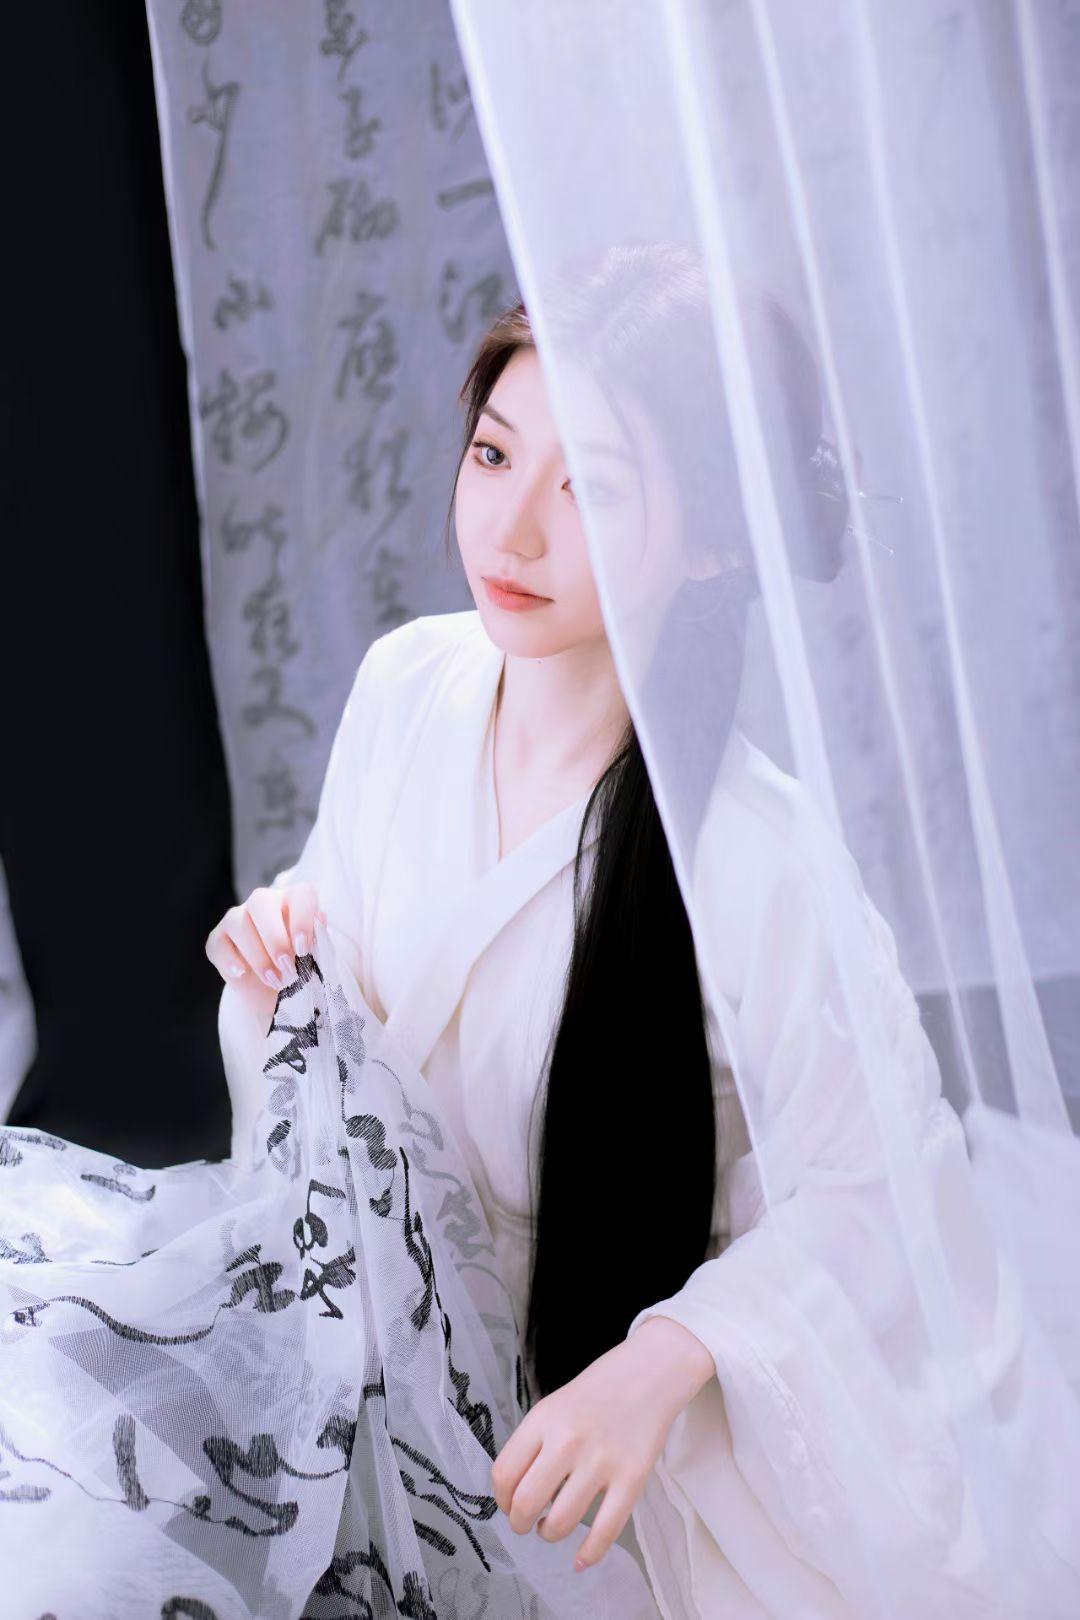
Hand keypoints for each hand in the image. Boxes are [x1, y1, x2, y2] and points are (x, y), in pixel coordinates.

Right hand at [205, 882, 324, 1015]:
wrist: (276, 994)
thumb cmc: (301, 969)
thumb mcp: (315, 958)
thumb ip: (318, 939)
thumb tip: (320, 918)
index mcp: (294, 901)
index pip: (300, 894)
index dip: (302, 918)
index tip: (304, 947)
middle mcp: (264, 903)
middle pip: (261, 902)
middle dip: (274, 937)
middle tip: (286, 966)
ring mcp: (237, 918)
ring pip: (238, 922)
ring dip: (257, 955)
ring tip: (273, 980)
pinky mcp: (218, 939)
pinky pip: (218, 943)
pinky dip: (229, 959)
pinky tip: (242, 973)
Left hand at [491, 1315, 713, 1570]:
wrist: (650, 1371)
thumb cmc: (599, 1390)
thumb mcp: (556, 1405)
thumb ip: (536, 1443)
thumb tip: (517, 1493)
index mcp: (544, 1419)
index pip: (504, 1472)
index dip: (501, 1499)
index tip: (508, 1504)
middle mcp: (568, 1441)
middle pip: (527, 1502)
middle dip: (520, 1523)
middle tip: (526, 1524)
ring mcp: (602, 1461)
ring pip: (562, 1522)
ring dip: (550, 1534)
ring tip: (553, 1527)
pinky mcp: (632, 1478)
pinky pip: (606, 1530)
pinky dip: (589, 1554)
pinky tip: (581, 1559)